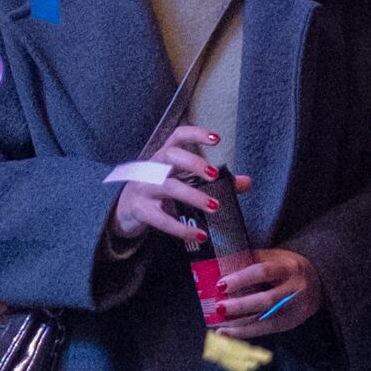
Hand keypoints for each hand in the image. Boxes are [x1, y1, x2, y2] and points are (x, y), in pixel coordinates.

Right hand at [108, 124, 222, 248]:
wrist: (123, 209)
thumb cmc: (158, 190)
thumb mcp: (181, 181)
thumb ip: (214, 181)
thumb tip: (247, 181)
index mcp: (163, 157)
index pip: (177, 137)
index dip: (195, 134)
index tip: (217, 139)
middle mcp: (151, 168)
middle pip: (169, 156)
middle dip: (192, 162)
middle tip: (214, 174)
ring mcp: (143, 189)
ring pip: (166, 186)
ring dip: (192, 195)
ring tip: (214, 206)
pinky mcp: (140, 211)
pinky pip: (161, 219)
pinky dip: (181, 229)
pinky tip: (199, 235)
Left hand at [208, 246, 321, 335]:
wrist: (320, 281)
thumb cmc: (289, 267)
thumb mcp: (276, 257)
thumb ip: (252, 260)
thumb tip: (222, 267)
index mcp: (289, 268)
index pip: (263, 272)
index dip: (241, 279)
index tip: (221, 285)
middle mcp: (295, 290)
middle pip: (267, 300)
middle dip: (241, 305)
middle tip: (219, 307)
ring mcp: (295, 309)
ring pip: (267, 321)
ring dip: (241, 327)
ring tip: (221, 330)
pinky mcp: (291, 323)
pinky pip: (267, 330)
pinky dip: (247, 334)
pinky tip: (229, 335)